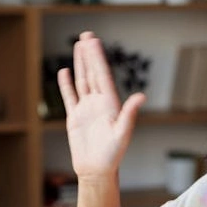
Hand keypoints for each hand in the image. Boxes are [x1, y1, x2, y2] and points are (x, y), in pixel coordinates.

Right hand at [57, 31, 145, 179]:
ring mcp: (86, 109)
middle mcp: (99, 103)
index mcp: (111, 103)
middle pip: (93, 73)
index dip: (98, 57)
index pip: (103, 75)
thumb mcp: (122, 133)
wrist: (96, 171)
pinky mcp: (75, 117)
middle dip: (90, 54)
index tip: (93, 41)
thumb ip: (129, 114)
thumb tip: (141, 95)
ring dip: (80, 64)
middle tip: (86, 35)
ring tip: (78, 46)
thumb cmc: (113, 155)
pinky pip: (70, 97)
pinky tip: (65, 71)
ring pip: (82, 81)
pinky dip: (66, 84)